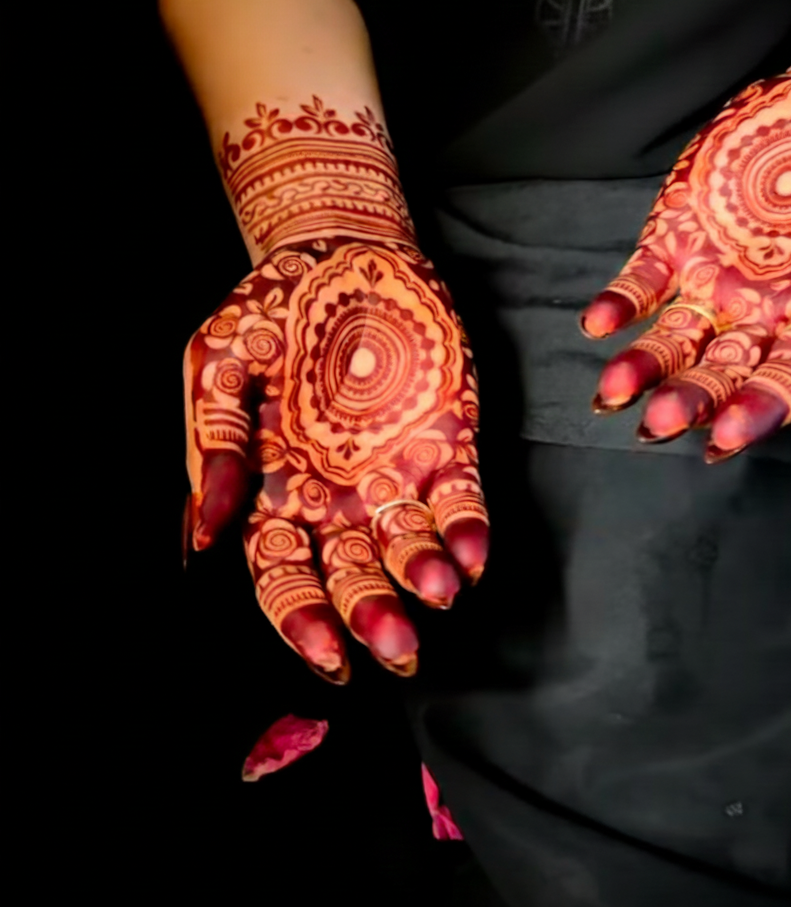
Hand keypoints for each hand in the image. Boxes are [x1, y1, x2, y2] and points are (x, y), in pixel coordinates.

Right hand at [184, 99, 487, 683]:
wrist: (340, 252)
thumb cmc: (270, 312)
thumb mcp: (218, 365)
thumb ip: (213, 444)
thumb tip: (202, 532)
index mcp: (275, 492)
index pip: (285, 573)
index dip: (302, 618)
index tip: (326, 654)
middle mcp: (337, 499)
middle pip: (352, 577)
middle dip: (372, 616)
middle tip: (396, 650)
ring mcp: (394, 473)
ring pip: (409, 547)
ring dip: (423, 575)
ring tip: (436, 594)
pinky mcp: (445, 442)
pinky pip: (461, 497)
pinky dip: (468, 528)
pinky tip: (472, 554)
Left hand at [581, 0, 790, 461]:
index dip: (761, 409)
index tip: (726, 437)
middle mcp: (765, 310)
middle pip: (725, 370)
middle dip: (692, 398)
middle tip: (658, 424)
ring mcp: (716, 281)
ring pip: (677, 339)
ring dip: (646, 366)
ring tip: (612, 390)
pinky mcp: (676, 245)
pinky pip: (642, 284)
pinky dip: (618, 304)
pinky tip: (596, 324)